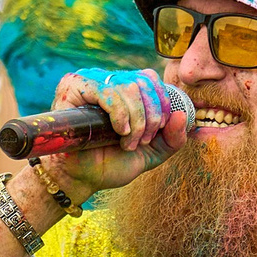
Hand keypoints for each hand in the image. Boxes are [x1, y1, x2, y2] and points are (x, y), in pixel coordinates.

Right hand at [46, 69, 192, 198]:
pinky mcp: (74, 88)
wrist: (82, 178)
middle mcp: (106, 79)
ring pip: (128, 87)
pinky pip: (107, 92)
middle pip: (142, 82)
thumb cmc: (112, 162)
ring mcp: (89, 81)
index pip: (150, 78)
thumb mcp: (153, 152)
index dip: (161, 103)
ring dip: (136, 120)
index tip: (158, 131)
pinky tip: (119, 132)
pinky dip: (120, 114)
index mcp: (124, 88)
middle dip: (150, 116)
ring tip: (127, 143)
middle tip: (142, 141)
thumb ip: (173, 138)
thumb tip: (182, 115)